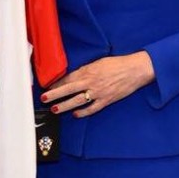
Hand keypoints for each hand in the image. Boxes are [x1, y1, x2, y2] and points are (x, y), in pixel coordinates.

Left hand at [40, 52, 154, 117]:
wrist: (134, 70)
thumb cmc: (117, 64)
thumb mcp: (99, 62)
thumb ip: (86, 70)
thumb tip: (74, 76)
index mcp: (88, 71)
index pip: (68, 78)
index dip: (56, 83)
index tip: (47, 86)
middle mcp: (91, 82)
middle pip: (68, 89)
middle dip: (54, 94)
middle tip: (44, 98)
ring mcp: (98, 93)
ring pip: (77, 101)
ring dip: (65, 105)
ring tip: (55, 109)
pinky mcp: (106, 100)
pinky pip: (92, 108)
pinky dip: (83, 112)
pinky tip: (76, 114)